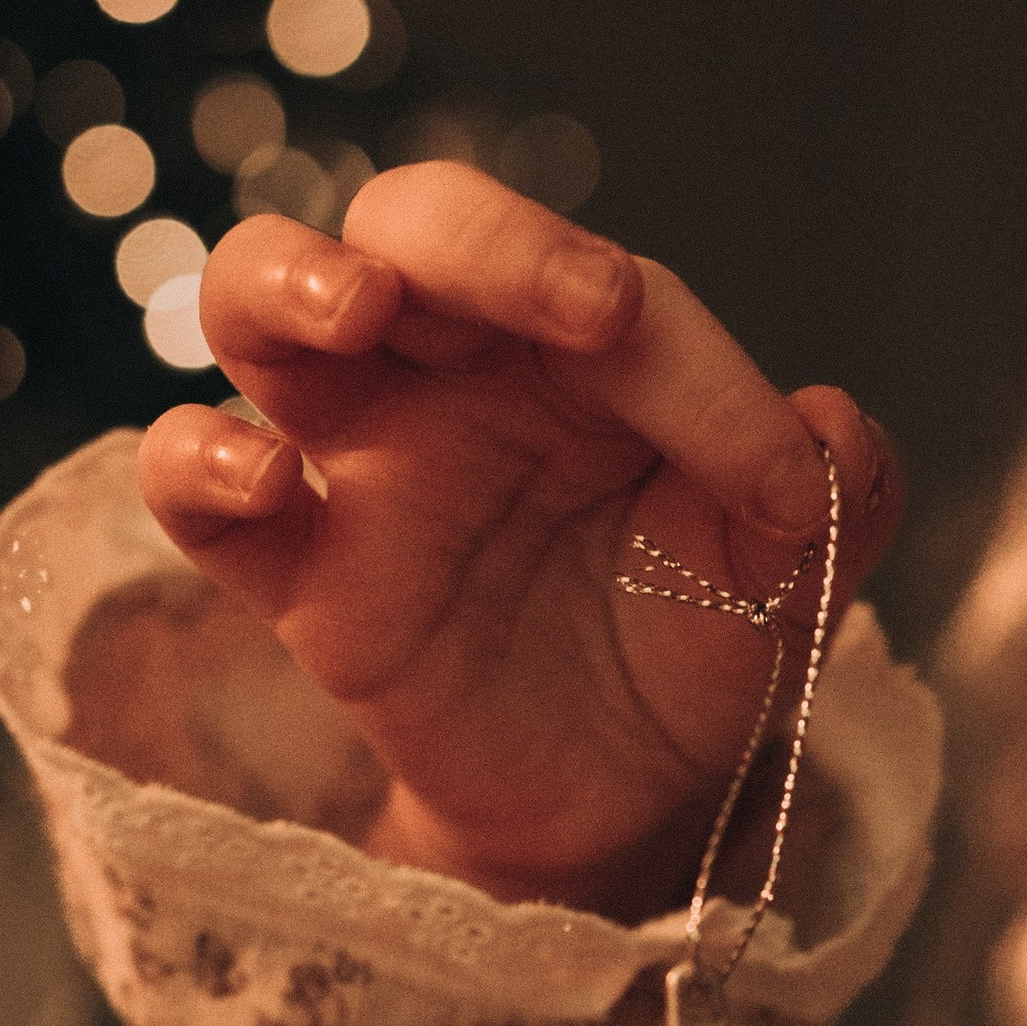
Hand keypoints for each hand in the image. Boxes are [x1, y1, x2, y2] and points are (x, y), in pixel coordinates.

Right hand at [138, 165, 902, 920]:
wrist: (627, 798)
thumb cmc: (692, 647)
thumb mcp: (790, 579)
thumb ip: (832, 498)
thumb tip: (833, 430)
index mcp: (577, 344)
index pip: (598, 292)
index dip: (687, 363)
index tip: (773, 479)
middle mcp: (454, 369)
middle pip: (408, 227)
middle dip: (481, 237)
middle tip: (580, 305)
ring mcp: (360, 458)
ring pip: (263, 303)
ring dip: (290, 280)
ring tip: (351, 309)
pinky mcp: (298, 573)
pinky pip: (193, 490)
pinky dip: (196, 462)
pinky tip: (258, 480)